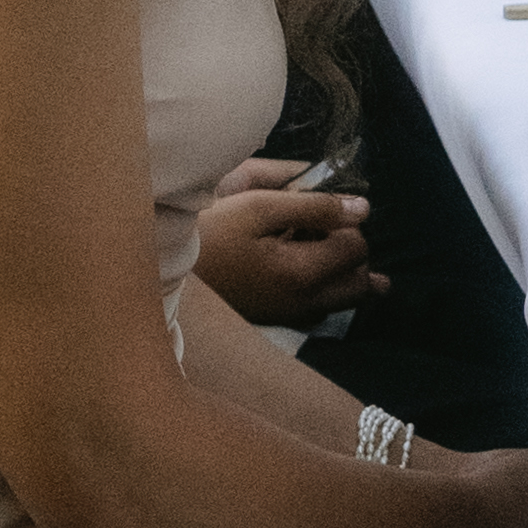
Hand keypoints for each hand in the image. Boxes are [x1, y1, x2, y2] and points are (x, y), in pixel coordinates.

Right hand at [195, 155, 377, 328]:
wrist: (166, 270)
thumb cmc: (210, 233)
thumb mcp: (259, 207)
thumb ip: (314, 206)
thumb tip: (362, 208)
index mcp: (301, 274)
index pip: (357, 248)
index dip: (345, 222)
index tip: (316, 210)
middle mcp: (303, 304)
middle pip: (361, 283)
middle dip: (352, 251)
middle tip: (320, 229)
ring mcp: (290, 317)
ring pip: (343, 299)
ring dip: (340, 272)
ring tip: (309, 245)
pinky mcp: (277, 321)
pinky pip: (318, 309)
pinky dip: (323, 288)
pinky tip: (301, 267)